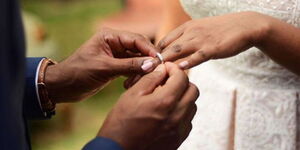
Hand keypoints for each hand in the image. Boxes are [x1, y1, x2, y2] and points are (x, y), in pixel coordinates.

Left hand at [44, 28, 158, 102]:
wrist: (63, 86)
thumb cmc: (78, 72)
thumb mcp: (104, 68)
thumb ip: (128, 66)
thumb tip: (151, 65)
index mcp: (109, 36)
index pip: (136, 39)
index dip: (149, 49)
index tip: (159, 60)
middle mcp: (114, 43)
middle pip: (139, 48)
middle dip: (147, 59)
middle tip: (156, 70)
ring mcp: (116, 55)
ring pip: (137, 59)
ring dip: (142, 69)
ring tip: (143, 79)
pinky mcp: (115, 66)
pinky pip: (131, 68)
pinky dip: (135, 75)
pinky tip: (134, 82)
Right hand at [98, 63, 198, 149]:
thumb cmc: (121, 122)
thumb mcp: (131, 95)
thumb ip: (150, 79)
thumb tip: (162, 69)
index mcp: (165, 102)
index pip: (181, 78)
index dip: (174, 69)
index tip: (166, 68)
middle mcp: (177, 116)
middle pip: (193, 90)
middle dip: (182, 82)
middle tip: (168, 81)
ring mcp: (179, 129)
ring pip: (192, 105)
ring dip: (183, 97)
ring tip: (166, 97)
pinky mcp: (178, 139)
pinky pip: (188, 120)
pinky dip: (181, 112)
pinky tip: (167, 112)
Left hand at [157, 11, 269, 68]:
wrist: (245, 25)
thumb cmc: (221, 31)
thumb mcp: (200, 31)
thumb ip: (187, 41)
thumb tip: (175, 55)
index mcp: (186, 28)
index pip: (164, 42)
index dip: (154, 54)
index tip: (147, 67)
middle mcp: (190, 32)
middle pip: (167, 47)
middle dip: (155, 60)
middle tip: (143, 73)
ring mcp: (201, 40)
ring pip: (178, 50)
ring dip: (165, 62)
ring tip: (154, 73)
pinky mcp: (212, 48)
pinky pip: (197, 56)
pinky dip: (187, 62)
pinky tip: (178, 69)